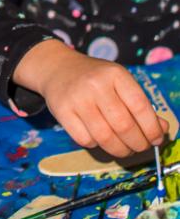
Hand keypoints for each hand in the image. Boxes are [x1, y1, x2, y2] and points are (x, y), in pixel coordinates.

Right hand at [15, 39, 167, 158]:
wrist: (57, 68)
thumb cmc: (95, 78)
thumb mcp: (119, 82)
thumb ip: (140, 105)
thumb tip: (162, 130)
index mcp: (115, 74)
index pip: (140, 106)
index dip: (152, 128)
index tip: (156, 139)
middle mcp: (95, 84)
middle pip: (124, 125)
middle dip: (138, 144)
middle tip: (140, 147)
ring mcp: (77, 98)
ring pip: (105, 137)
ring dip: (120, 150)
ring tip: (124, 149)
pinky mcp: (62, 112)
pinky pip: (86, 140)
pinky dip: (97, 145)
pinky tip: (99, 138)